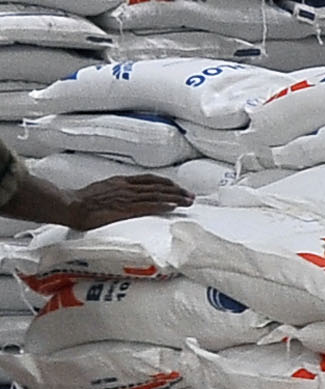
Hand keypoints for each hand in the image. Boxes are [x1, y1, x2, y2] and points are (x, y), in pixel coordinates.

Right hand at [49, 174, 183, 230]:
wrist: (69, 205)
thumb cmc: (81, 201)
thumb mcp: (102, 189)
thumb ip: (117, 190)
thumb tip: (126, 196)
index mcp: (121, 181)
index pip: (151, 179)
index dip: (167, 183)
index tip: (178, 187)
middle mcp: (127, 187)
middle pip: (158, 186)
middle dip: (177, 191)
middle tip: (191, 196)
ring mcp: (126, 197)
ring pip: (157, 195)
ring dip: (175, 198)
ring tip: (188, 202)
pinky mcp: (123, 209)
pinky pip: (147, 206)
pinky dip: (162, 206)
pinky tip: (173, 207)